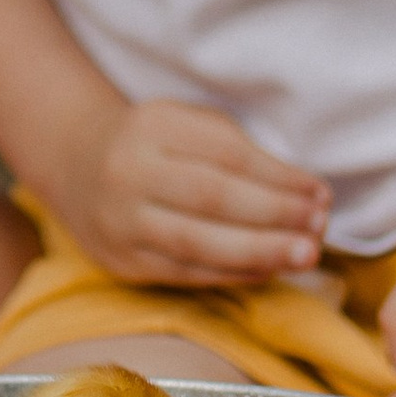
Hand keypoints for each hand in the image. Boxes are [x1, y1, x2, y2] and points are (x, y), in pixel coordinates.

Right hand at [53, 97, 330, 289]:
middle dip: (274, 217)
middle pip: (212, 199)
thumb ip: (238, 150)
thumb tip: (303, 194)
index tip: (320, 192)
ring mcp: (121, 221)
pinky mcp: (121, 261)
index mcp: (154, 126)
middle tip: (319, 229)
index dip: (279, 177)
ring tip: (305, 255)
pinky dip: (232, 274)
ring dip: (260, 252)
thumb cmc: (154, 141)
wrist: (76, 163)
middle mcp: (129, 172)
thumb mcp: (188, 123)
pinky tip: (268, 270)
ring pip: (198, 243)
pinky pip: (185, 272)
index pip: (227, 155)